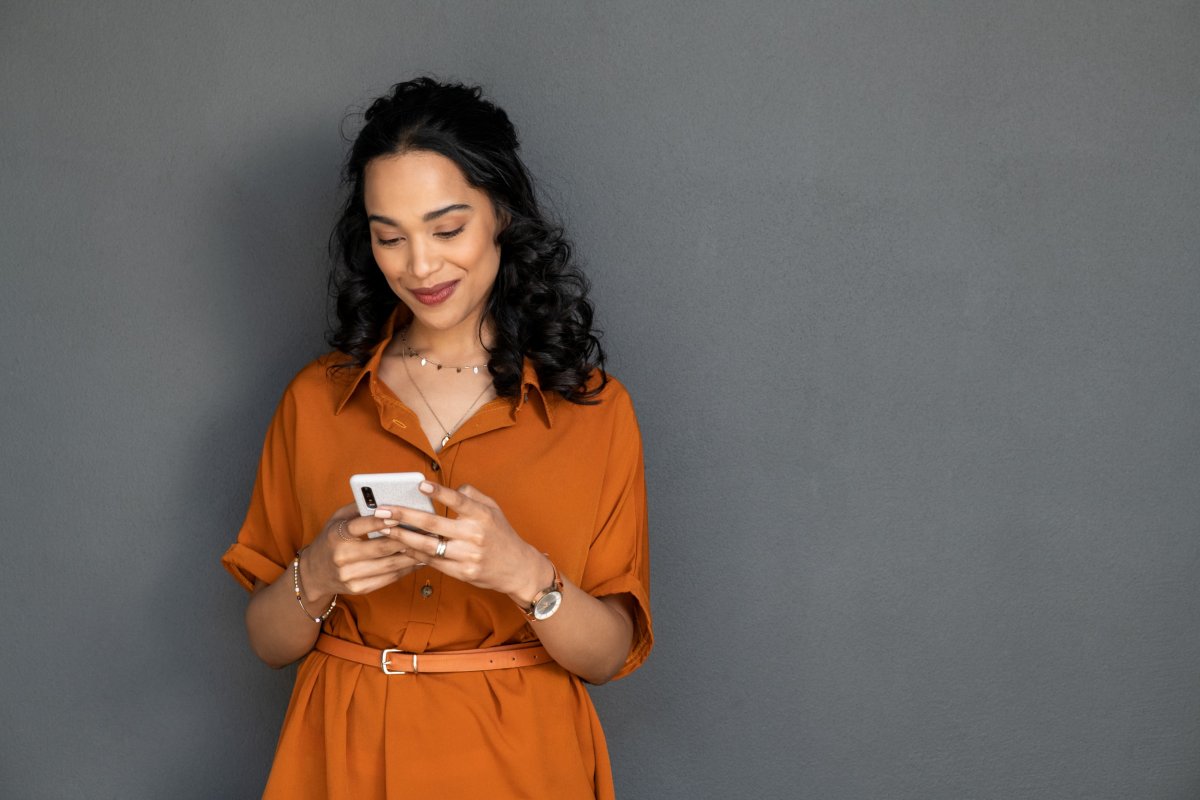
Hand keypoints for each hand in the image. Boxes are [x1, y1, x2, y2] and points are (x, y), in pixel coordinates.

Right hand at [300, 502, 423, 598]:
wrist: (314, 574)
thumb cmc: (331, 540)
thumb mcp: (337, 519)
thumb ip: (358, 508)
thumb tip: (386, 497)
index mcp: (336, 535)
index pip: (361, 526)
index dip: (381, 521)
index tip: (400, 514)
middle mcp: (342, 557)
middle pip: (381, 548)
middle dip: (407, 538)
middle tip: (427, 529)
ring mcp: (350, 575)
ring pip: (389, 565)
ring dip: (412, 555)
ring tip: (429, 544)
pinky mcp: (359, 588)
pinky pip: (388, 578)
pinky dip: (406, 569)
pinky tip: (419, 559)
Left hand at [383, 482, 549, 605]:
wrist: (517, 568)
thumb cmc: (501, 534)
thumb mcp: (493, 509)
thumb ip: (471, 495)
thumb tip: (448, 488)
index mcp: (482, 516)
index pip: (458, 501)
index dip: (439, 492)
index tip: (420, 485)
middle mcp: (475, 535)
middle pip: (433, 524)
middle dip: (404, 516)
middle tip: (382, 510)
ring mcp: (468, 556)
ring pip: (429, 546)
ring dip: (403, 537)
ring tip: (384, 528)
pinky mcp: (463, 573)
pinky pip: (434, 562)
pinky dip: (415, 554)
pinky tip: (401, 546)